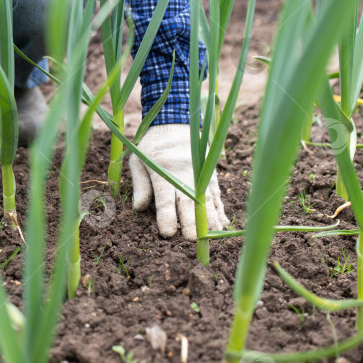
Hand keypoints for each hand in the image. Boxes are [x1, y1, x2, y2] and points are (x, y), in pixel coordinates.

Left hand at [129, 124, 228, 240]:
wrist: (177, 122)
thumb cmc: (153, 145)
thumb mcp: (138, 160)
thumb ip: (140, 185)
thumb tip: (140, 208)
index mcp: (163, 173)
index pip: (165, 199)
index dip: (166, 216)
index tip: (168, 233)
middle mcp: (184, 175)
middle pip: (189, 202)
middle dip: (192, 222)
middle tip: (194, 241)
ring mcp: (200, 175)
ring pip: (207, 200)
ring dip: (210, 219)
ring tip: (213, 237)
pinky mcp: (210, 175)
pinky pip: (217, 195)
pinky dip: (220, 210)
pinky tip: (223, 225)